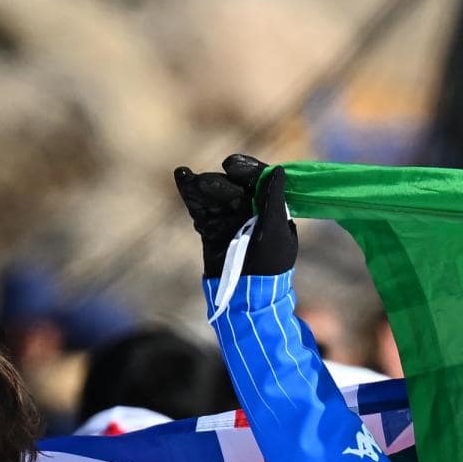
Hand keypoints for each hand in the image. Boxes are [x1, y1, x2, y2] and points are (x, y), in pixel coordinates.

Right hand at [172, 153, 295, 280]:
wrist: (245, 295)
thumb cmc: (268, 265)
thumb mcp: (275, 231)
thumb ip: (274, 201)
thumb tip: (279, 170)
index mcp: (270, 209)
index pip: (258, 180)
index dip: (246, 169)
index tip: (232, 165)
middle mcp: (250, 210)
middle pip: (233, 185)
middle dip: (220, 183)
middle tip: (206, 183)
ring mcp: (229, 218)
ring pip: (214, 195)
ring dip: (203, 187)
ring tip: (193, 182)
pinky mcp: (212, 228)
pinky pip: (201, 208)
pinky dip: (191, 194)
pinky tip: (183, 177)